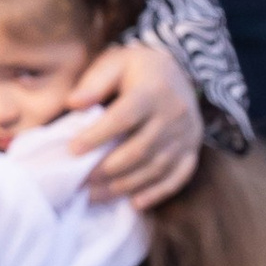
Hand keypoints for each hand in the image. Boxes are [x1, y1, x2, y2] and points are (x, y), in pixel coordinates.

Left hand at [69, 38, 201, 204]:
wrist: (178, 71)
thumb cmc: (137, 68)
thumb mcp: (115, 62)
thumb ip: (94, 82)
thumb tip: (73, 104)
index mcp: (153, 90)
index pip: (124, 118)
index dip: (97, 136)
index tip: (73, 150)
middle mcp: (174, 114)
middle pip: (139, 149)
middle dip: (107, 169)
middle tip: (80, 181)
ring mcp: (186, 135)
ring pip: (155, 168)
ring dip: (124, 185)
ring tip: (95, 195)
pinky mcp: (192, 150)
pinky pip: (178, 177)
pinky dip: (157, 193)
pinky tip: (134, 203)